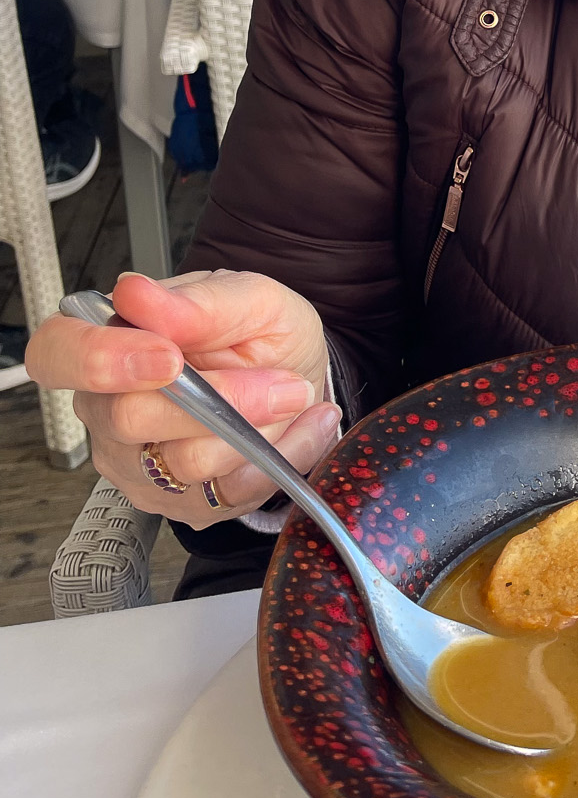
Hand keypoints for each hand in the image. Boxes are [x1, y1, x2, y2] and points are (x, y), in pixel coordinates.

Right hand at [26, 270, 338, 526]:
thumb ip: (197, 302)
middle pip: (131, 418)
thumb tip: (135, 293)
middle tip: (281, 379)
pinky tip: (301, 424)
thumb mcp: (248, 297)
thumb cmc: (258, 331)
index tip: (168, 356)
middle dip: (222, 397)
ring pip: (188, 463)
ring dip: (259, 428)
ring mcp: (139, 465)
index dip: (99, 359)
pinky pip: (231, 494)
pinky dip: (282, 457)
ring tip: (293, 392)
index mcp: (107, 343)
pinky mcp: (181, 504)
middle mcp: (107, 411)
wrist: (295, 372)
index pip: (56, 354)